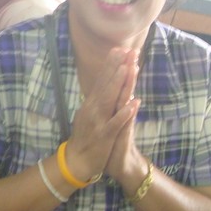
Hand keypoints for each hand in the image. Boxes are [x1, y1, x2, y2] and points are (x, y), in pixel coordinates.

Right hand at [66, 48, 139, 180]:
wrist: (76, 162)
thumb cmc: (85, 137)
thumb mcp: (89, 115)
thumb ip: (96, 100)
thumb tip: (104, 85)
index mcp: (91, 104)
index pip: (102, 80)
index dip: (111, 65)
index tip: (120, 49)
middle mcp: (93, 109)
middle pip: (106, 85)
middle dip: (116, 67)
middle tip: (126, 50)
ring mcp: (98, 122)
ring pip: (110, 100)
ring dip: (118, 84)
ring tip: (127, 69)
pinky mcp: (104, 136)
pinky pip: (115, 123)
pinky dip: (124, 114)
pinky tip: (133, 104)